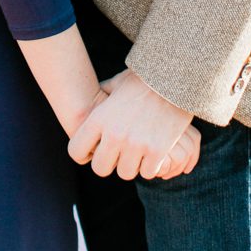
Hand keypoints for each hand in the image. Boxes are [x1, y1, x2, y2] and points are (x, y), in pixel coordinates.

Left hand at [67, 68, 194, 180]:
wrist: (175, 77)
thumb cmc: (144, 79)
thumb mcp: (117, 84)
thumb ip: (103, 94)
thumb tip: (93, 96)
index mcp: (99, 118)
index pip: (76, 151)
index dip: (84, 153)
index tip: (94, 150)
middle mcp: (114, 134)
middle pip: (100, 168)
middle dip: (109, 163)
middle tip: (118, 153)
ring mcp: (136, 144)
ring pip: (125, 173)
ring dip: (132, 164)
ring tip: (138, 150)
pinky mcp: (157, 151)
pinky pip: (148, 172)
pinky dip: (151, 165)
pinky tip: (154, 151)